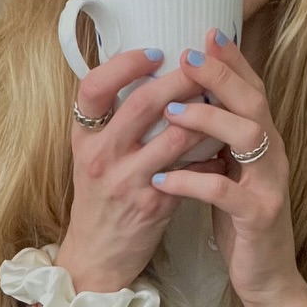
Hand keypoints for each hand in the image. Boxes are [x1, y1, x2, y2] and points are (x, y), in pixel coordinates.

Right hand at [56, 46, 215, 290]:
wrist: (97, 254)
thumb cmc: (100, 197)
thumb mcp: (92, 155)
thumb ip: (112, 120)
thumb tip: (149, 74)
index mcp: (84, 138)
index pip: (93, 88)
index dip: (124, 64)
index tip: (155, 52)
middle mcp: (101, 157)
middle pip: (143, 104)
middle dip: (182, 79)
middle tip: (205, 65)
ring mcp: (127, 182)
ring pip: (176, 135)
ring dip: (206, 115)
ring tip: (223, 99)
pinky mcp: (153, 205)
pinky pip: (191, 170)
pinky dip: (210, 155)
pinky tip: (222, 147)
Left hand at [149, 33, 305, 306]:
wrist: (266, 275)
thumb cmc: (240, 218)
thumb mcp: (230, 170)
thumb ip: (218, 138)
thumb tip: (187, 100)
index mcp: (263, 141)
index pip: (251, 89)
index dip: (232, 60)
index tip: (206, 32)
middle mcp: (273, 154)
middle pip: (254, 102)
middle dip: (221, 76)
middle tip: (186, 58)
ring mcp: (269, 184)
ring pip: (249, 137)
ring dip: (208, 120)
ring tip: (170, 114)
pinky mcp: (258, 216)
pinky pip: (226, 193)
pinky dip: (194, 181)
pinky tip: (163, 179)